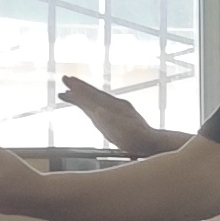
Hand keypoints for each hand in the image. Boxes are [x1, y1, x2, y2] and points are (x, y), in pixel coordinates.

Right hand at [58, 75, 178, 157]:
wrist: (153, 142)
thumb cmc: (137, 140)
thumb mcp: (123, 132)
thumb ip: (110, 121)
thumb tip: (98, 110)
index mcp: (113, 108)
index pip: (91, 97)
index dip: (78, 91)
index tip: (66, 83)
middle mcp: (115, 104)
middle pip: (93, 93)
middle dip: (79, 86)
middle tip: (65, 78)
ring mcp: (118, 108)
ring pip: (97, 97)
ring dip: (84, 92)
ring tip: (71, 89)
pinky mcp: (121, 113)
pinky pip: (102, 103)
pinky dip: (92, 100)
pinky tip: (89, 101)